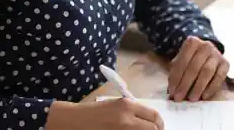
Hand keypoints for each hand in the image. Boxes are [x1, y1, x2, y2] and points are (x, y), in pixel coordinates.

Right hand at [46, 98, 163, 129]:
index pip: (154, 116)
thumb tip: (151, 121)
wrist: (74, 121)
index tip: (158, 128)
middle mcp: (127, 119)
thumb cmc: (94, 112)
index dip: (160, 124)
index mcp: (127, 106)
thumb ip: (133, 111)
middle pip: (153, 129)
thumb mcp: (116, 105)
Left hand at [168, 36, 228, 101]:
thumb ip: (175, 74)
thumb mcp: (181, 61)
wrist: (208, 52)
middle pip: (194, 67)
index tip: (171, 92)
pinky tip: (204, 96)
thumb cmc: (191, 58)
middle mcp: (206, 46)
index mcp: (192, 42)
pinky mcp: (226, 63)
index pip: (182, 62)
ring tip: (192, 98)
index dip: (176, 78)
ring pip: (207, 71)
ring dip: (198, 87)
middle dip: (185, 84)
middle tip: (180, 98)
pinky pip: (219, 77)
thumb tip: (171, 92)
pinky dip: (211, 88)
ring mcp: (217, 54)